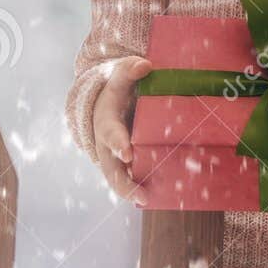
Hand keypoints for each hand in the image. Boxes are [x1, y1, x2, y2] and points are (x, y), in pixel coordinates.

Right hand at [91, 56, 150, 205]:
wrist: (107, 106)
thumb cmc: (118, 91)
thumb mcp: (119, 78)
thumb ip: (129, 70)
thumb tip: (145, 65)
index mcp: (106, 123)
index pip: (110, 134)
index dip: (118, 143)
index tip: (128, 152)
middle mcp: (107, 146)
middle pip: (112, 168)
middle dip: (125, 182)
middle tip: (141, 194)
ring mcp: (116, 159)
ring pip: (120, 180)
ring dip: (133, 192)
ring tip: (150, 202)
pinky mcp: (127, 165)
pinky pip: (132, 180)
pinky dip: (143, 190)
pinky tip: (161, 198)